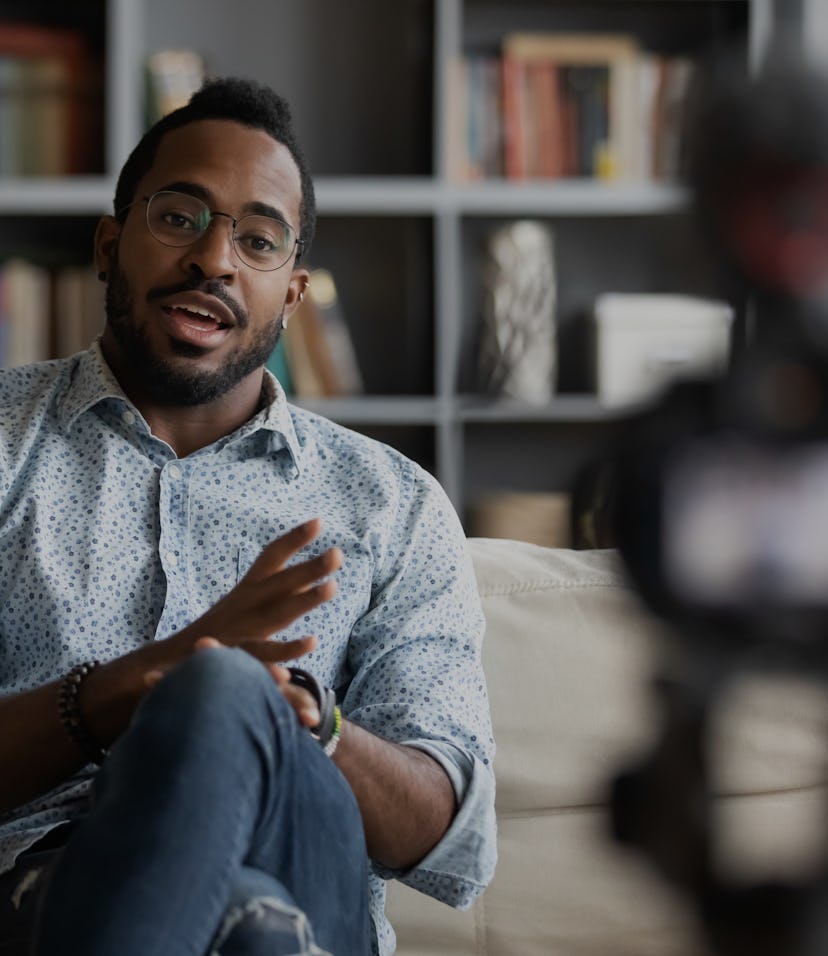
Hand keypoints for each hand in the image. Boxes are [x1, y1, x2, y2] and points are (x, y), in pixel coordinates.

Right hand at [181, 517, 340, 646]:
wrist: (171, 660)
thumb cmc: (222, 629)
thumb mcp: (247, 603)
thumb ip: (279, 593)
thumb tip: (310, 580)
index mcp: (249, 589)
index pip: (271, 558)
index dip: (293, 539)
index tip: (319, 521)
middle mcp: (246, 604)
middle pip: (281, 582)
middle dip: (310, 568)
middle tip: (338, 554)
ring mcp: (242, 629)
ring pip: (278, 613)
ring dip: (305, 599)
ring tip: (332, 587)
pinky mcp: (238, 656)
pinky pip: (265, 653)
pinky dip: (287, 649)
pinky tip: (312, 641)